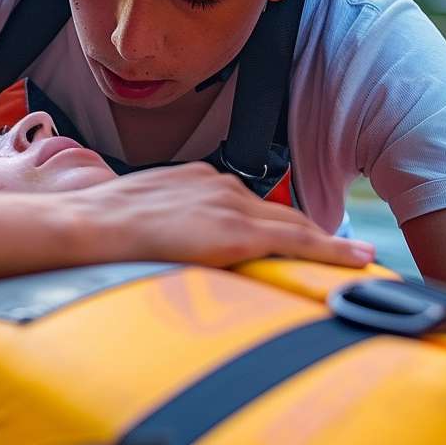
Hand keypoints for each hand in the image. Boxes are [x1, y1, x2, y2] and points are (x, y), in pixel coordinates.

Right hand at [62, 162, 375, 267]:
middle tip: (347, 257)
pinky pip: (298, 241)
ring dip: (325, 246)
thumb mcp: (141, 216)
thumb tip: (168, 247)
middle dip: (314, 236)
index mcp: (198, 181)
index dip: (281, 227)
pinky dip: (332, 251)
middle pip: (282, 214)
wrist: (86, 225)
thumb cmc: (99, 228)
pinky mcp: (237, 232)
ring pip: (294, 226)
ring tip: (359, 263)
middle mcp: (221, 186)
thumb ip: (167, 226)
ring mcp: (231, 206)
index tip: (302, 241)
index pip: (251, 207)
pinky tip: (359, 262)